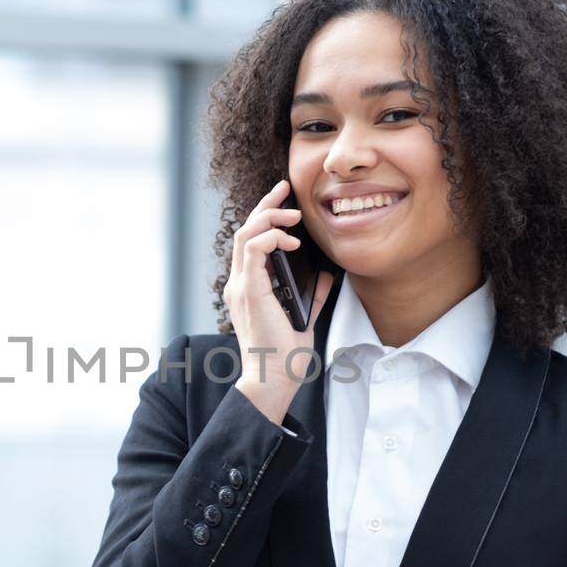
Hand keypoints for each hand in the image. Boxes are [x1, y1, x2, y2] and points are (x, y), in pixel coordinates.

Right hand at [223, 179, 333, 424]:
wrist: (274, 377)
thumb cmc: (285, 354)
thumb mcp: (304, 316)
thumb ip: (313, 294)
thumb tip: (327, 275)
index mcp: (248, 287)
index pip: (250, 242)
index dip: (265, 217)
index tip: (285, 202)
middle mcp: (239, 283)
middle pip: (244, 230)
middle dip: (265, 205)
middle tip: (285, 189)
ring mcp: (241, 286)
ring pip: (245, 234)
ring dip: (269, 218)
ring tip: (293, 217)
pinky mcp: (249, 291)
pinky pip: (254, 249)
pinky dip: (271, 237)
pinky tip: (291, 241)